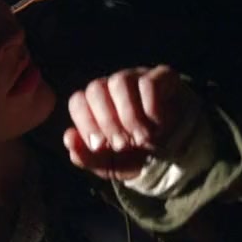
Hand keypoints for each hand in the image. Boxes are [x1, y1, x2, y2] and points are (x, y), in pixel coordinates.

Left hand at [64, 65, 201, 179]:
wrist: (173, 155)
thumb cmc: (135, 156)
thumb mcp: (109, 165)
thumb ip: (86, 157)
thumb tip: (68, 138)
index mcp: (95, 105)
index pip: (78, 101)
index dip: (86, 124)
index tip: (100, 146)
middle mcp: (112, 88)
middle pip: (96, 88)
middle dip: (107, 122)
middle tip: (123, 145)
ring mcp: (136, 78)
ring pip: (120, 82)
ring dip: (129, 115)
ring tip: (141, 137)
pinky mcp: (161, 77)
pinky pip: (149, 83)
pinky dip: (151, 109)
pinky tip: (157, 124)